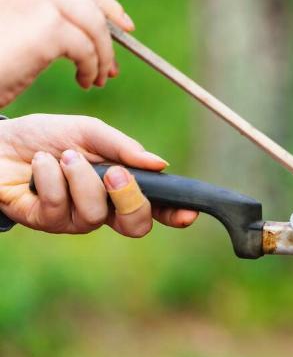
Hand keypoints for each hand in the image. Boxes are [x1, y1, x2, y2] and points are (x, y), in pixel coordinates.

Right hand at [0, 0, 134, 107]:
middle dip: (111, 27)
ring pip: (93, 24)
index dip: (103, 3)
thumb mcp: (21, 35)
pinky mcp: (47, 26)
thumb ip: (51, 25)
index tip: (123, 23)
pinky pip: (87, 48)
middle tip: (116, 58)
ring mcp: (37, 2)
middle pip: (88, 0)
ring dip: (102, 54)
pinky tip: (85, 82)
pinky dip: (93, 67)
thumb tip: (98, 35)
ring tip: (99, 78)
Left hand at [0, 114, 198, 236]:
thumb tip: (160, 163)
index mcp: (120, 188)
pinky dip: (51, 178)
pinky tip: (40, 164)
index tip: (187, 213)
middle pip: (135, 225)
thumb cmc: (45, 135)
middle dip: (130, 200)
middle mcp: (102, 208)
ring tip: (63, 156)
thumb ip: (123, 147)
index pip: (155, 208)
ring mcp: (73, 219)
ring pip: (94, 215)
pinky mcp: (45, 222)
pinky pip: (59, 207)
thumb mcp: (88, 131)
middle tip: (115, 174)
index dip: (175, 214)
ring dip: (80, 178)